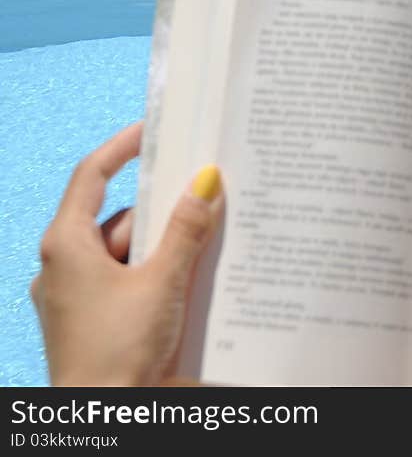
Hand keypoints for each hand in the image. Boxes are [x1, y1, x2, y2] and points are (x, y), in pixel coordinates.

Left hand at [31, 122, 222, 386]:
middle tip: (202, 192)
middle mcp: (62, 267)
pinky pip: (123, 284)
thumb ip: (186, 229)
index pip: (91, 175)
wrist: (105, 423)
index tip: (154, 130)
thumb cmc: (119, 350)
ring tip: (208, 241)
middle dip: (160, 210)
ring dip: (162, 248)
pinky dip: (154, 276)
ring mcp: (72, 299)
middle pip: (118, 219)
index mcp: (66, 244)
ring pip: (124, 254)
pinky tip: (190, 281)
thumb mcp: (162, 282)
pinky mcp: (87, 326)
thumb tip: (206, 178)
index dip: (122, 147)